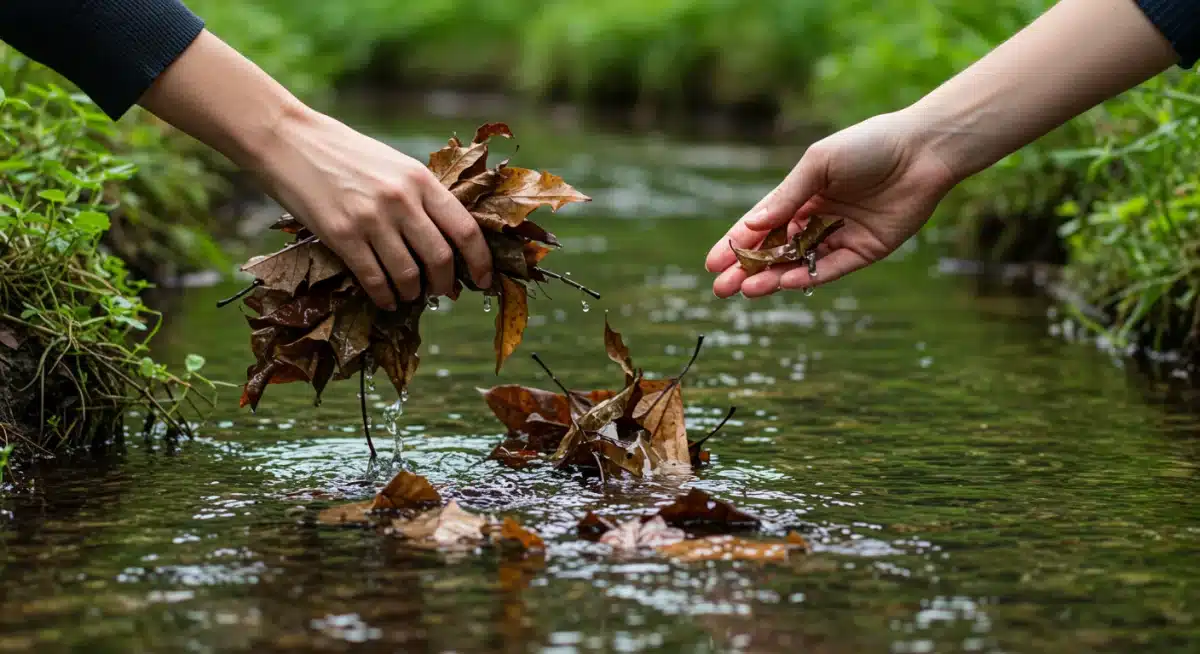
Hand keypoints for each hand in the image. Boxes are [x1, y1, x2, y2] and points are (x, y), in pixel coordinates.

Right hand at [136, 30, 492, 310]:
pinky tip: (387, 300)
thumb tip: (449, 238)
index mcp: (420, 179)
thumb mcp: (394, 164)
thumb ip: (422, 196)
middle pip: (441, 258)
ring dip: (414, 293)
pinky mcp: (342, 236)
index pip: (465, 229)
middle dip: (447, 284)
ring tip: (411, 295)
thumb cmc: (345, 153)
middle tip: (445, 292)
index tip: (484, 279)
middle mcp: (401, 200)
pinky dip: (385, 296)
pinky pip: (374, 279)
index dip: (481, 262)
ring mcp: (371, 219)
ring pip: (408, 275)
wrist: (289, 140)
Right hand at [704, 110, 959, 298]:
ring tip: (748, 290)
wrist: (923, 150)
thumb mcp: (819, 164)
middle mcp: (818, 218)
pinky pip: (831, 268)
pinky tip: (785, 282)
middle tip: (722, 289)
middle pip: (775, 251)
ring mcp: (841, 236)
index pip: (762, 225)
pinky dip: (808, 277)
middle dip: (748, 269)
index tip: (712, 263)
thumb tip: (751, 225)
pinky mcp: (865, 250)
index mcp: (802, 194)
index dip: (736, 245)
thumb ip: (787, 196)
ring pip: (799, 264)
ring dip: (773, 277)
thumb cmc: (868, 145)